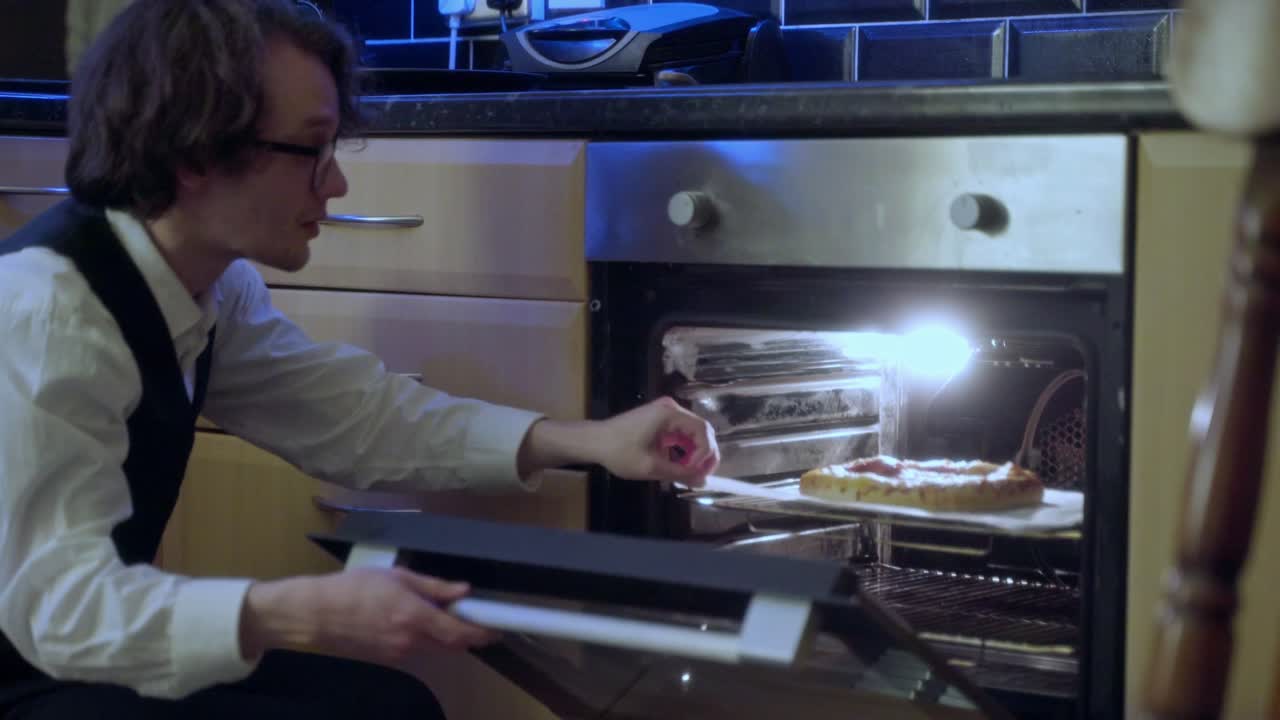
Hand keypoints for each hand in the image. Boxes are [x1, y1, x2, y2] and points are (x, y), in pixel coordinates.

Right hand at [240, 567, 499, 670]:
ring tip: (435, 611)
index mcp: (414, 617)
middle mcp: (410, 641)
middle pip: (451, 644)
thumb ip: (434, 587)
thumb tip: (463, 592)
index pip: (460, 633)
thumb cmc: (354, 588)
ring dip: (442, 634)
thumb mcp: (397, 576)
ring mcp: (399, 653)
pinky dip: (422, 637)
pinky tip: (409, 619)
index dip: (482, 632)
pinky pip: (415, 648)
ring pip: (434, 647)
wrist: (315, 614)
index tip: (496, 628)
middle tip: (471, 616)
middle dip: (465, 634)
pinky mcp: (388, 659)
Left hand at [517, 397, 719, 486]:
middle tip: (700, 476)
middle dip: (704, 454)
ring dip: (693, 453)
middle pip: (700, 430)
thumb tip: (703, 482)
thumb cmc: (619, 452)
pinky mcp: (659, 420)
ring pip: (691, 433)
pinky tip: (676, 466)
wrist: (593, 441)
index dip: (706, 454)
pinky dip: (682, 450)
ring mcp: (664, 412)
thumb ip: (680, 473)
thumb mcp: (651, 466)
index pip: (703, 431)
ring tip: (688, 474)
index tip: (697, 474)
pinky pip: (679, 434)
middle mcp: (670, 408)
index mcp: (669, 414)